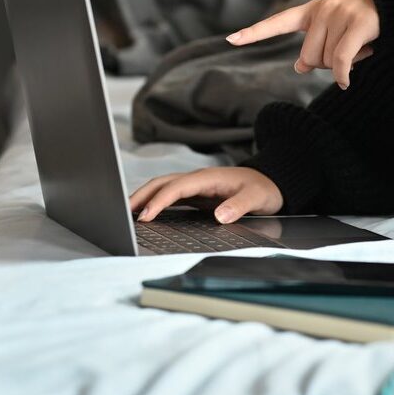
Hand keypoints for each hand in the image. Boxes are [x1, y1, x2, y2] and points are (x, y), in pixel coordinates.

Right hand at [129, 167, 283, 222]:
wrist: (271, 182)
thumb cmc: (263, 189)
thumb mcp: (256, 198)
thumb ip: (239, 206)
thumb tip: (220, 216)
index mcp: (208, 178)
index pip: (176, 187)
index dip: (159, 201)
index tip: (146, 216)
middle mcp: (198, 179)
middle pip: (162, 183)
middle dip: (141, 195)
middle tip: (122, 212)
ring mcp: (195, 185)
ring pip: (163, 187)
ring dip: (143, 197)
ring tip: (126, 213)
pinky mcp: (196, 194)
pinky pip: (170, 196)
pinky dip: (155, 202)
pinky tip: (146, 214)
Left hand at [226, 0, 377, 89]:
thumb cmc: (367, 21)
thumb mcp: (337, 29)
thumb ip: (317, 45)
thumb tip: (300, 66)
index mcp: (313, 10)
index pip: (278, 22)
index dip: (254, 33)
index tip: (231, 40)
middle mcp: (323, 10)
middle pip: (310, 56)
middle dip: (326, 64)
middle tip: (349, 55)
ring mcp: (340, 15)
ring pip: (327, 60)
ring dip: (344, 65)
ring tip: (363, 49)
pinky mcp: (358, 24)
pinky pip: (341, 59)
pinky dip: (342, 74)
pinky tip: (345, 82)